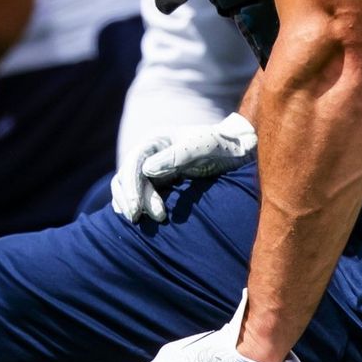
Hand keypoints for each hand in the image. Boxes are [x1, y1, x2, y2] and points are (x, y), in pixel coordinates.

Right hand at [110, 113, 257, 222]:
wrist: (235, 151)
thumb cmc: (220, 145)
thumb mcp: (203, 146)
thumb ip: (177, 155)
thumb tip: (147, 169)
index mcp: (156, 140)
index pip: (134, 162)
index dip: (131, 186)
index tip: (136, 208)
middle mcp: (149, 153)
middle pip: (126, 176)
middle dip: (130, 198)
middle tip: (138, 218)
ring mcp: (152, 168)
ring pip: (127, 186)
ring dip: (129, 204)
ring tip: (140, 221)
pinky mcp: (157, 183)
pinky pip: (137, 194)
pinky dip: (132, 205)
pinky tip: (137, 218)